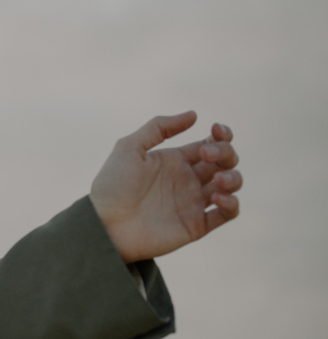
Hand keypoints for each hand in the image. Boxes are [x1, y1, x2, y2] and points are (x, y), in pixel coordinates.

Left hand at [89, 112, 241, 262]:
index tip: (215, 130)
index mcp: (175, 160)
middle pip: (225, 160)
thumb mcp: (129, 147)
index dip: (221, 134)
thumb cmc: (112, 185)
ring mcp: (194, 202)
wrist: (104, 224)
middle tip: (206, 155)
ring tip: (218, 179)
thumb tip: (194, 114)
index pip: (210, 143)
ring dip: (233, 177)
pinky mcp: (197, 224)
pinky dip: (232, 204)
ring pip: (231, 184)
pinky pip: (227, 213)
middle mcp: (188, 179)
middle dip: (225, 152)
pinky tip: (218, 197)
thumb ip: (159, 127)